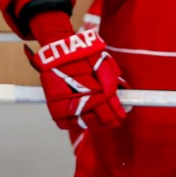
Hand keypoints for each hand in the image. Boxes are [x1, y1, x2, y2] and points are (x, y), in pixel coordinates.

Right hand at [26, 13, 125, 132]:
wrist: (58, 52)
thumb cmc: (82, 56)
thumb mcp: (103, 63)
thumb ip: (112, 82)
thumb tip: (121, 95)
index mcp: (97, 91)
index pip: (110, 111)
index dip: (117, 116)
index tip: (121, 117)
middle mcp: (82, 101)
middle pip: (97, 121)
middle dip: (106, 122)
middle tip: (111, 122)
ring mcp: (67, 107)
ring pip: (82, 124)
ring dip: (91, 123)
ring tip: (96, 121)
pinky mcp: (54, 108)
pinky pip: (64, 124)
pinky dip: (73, 124)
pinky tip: (79, 120)